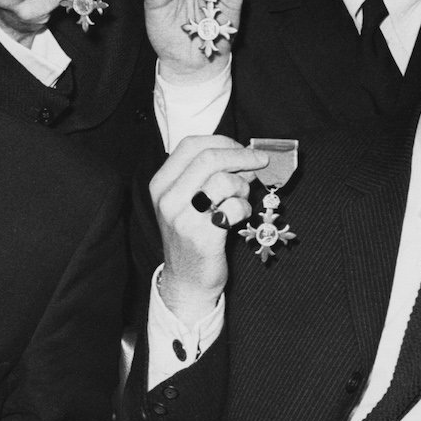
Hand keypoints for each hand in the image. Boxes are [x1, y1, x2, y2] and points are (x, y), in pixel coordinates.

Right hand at [150, 135, 267, 326]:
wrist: (186, 280)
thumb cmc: (192, 233)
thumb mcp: (188, 200)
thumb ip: (208, 175)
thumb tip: (244, 154)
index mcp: (161, 184)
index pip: (191, 145)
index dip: (223, 141)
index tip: (242, 147)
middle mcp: (168, 198)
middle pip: (209, 158)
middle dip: (241, 156)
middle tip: (259, 163)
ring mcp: (183, 218)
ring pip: (223, 180)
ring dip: (243, 186)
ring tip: (242, 198)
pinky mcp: (202, 236)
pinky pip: (233, 207)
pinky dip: (244, 207)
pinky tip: (239, 216)